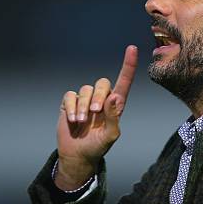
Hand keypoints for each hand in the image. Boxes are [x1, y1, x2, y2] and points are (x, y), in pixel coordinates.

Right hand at [55, 45, 137, 189]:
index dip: (128, 65)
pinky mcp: (70, 104)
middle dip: (97, 96)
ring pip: (85, 89)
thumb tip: (114, 97)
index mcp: (116, 105)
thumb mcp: (110, 136)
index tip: (132, 49)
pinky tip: (72, 120)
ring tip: (81, 122)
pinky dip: (70, 107)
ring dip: (82, 106)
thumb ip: (113, 117)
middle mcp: (102, 99)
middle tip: (93, 113)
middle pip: (102, 83)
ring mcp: (85, 100)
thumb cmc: (98, 146)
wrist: (77, 155)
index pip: (124, 81)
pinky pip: (70, 96)